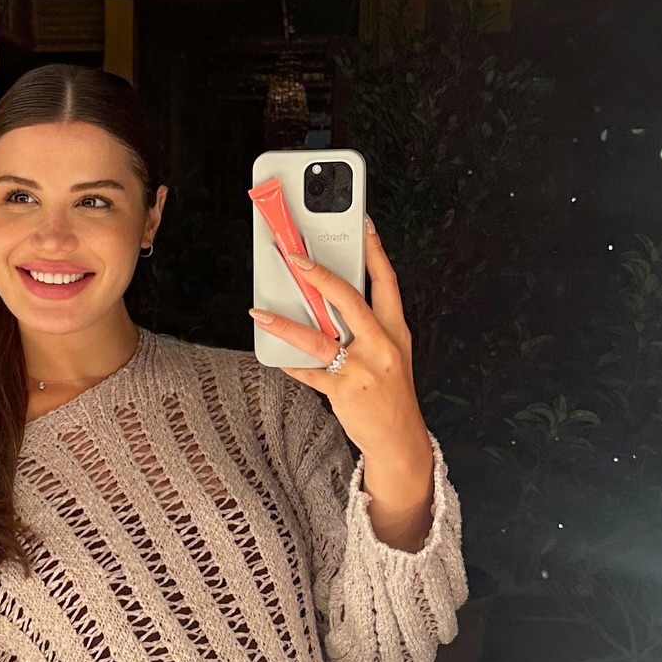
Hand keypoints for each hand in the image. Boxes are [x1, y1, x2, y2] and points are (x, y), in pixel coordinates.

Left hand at [252, 217, 433, 550]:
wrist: (400, 439)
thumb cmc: (390, 391)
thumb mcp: (389, 353)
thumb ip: (366, 326)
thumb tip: (326, 300)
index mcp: (395, 330)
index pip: (386, 281)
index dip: (374, 250)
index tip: (362, 223)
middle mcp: (381, 344)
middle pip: (350, 299)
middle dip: (319, 275)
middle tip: (294, 256)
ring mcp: (363, 368)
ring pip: (319, 338)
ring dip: (286, 323)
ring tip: (260, 312)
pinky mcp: (345, 391)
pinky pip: (309, 373)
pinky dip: (289, 363)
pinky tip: (273, 354)